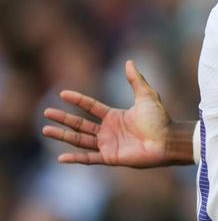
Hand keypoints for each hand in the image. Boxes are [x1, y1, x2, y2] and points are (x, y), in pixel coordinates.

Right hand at [42, 60, 181, 167]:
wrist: (168, 140)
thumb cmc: (160, 119)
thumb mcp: (146, 96)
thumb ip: (136, 80)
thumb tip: (129, 62)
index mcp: (115, 116)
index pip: (91, 107)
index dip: (77, 100)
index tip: (62, 93)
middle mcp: (109, 130)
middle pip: (80, 124)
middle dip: (63, 118)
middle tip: (46, 112)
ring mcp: (108, 144)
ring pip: (80, 140)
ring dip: (63, 135)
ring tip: (45, 129)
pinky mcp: (110, 157)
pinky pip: (89, 159)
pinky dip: (75, 158)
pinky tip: (60, 157)